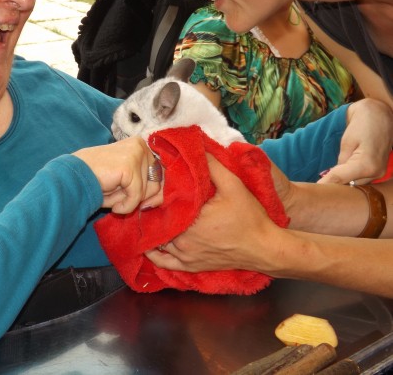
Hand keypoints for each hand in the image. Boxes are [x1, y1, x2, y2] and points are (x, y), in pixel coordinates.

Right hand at [74, 137, 161, 214]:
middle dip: (139, 198)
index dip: (151, 193)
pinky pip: (136, 196)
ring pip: (147, 191)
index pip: (159, 173)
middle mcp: (140, 145)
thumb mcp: (126, 181)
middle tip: (120, 199)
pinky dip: (125, 206)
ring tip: (110, 195)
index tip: (137, 202)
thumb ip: (145, 187)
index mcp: (140, 145)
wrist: (73, 178)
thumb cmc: (96, 180)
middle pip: (157, 182)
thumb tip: (161, 198)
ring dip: (128, 201)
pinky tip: (113, 206)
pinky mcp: (129, 166)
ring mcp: (136, 153)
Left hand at [145, 154, 282, 273]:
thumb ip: (212, 166)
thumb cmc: (250, 217)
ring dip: (153, 230)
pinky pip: (164, 263)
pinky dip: (155, 255)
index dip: (157, 195)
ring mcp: (185, 256)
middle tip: (150, 200)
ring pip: (157, 242)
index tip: (156, 187)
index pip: (161, 205)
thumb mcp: (233, 185)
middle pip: (157, 223)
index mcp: (189, 220)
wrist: (265, 247)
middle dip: (154, 211)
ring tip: (150, 216)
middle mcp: (182, 240)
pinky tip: (150, 245)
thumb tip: (196, 149)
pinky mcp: (191, 266)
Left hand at [318, 99, 392, 184]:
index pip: (341, 179)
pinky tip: (339, 176)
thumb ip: (341, 162)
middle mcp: (376, 172)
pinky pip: (362, 178)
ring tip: (326, 182)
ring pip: (356, 184)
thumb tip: (333, 176)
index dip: (326, 184)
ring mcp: (380, 172)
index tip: (314, 191)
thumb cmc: (362, 125)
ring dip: (343, 182)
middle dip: (334, 185)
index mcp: (367, 165)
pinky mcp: (379, 170)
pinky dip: (351, 178)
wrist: (380, 115)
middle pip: (350, 185)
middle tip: (316, 187)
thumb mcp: (346, 142)